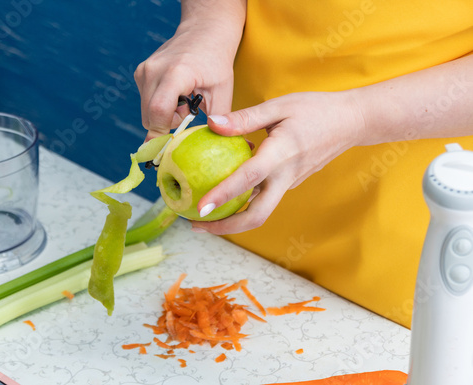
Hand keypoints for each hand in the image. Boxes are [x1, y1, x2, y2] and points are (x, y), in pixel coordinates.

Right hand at [134, 23, 240, 140]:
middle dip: (167, 126)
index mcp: (176, 74)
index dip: (161, 135)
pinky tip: (176, 95)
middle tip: (188, 116)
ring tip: (184, 102)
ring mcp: (144, 70)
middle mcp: (154, 70)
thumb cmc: (217, 62)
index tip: (169, 149)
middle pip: (149, 117)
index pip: (158, 112)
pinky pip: (146, 102)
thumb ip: (215, 121)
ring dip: (164, 116)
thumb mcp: (222, 93)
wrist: (205, 31)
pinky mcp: (141, 72)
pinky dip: (160, 106)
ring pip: (146, 112)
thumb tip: (207, 148)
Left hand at [191, 91, 365, 233]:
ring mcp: (290, 183)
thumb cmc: (315, 109)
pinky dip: (244, 203)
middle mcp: (285, 176)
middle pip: (257, 215)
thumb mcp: (278, 106)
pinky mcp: (290, 183)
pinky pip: (265, 198)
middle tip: (197, 226)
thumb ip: (244, 118)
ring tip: (205, 216)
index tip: (200, 209)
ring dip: (233, 220)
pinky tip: (227, 192)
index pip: (248, 179)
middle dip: (226, 227)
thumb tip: (211, 124)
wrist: (351, 122)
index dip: (223, 195)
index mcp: (281, 154)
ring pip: (260, 211)